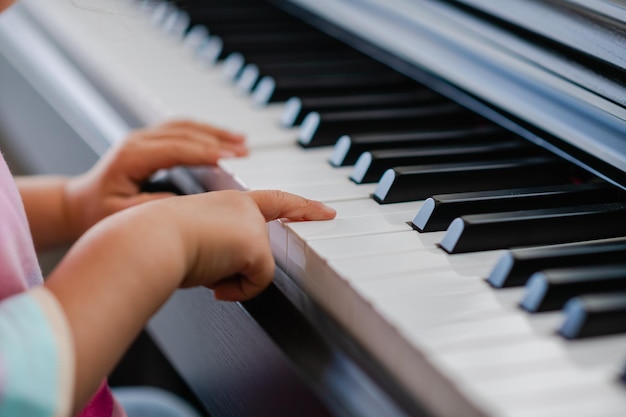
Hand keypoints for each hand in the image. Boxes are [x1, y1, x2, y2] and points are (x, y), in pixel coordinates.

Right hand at [46, 188, 334, 412]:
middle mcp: (245, 205)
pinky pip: (258, 281)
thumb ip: (220, 249)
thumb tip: (225, 277)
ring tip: (201, 267)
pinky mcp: (255, 242)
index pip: (275, 201)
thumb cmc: (159, 242)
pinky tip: (214, 283)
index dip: (303, 207)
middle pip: (261, 247)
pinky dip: (237, 289)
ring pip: (257, 266)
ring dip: (230, 277)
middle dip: (243, 264)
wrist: (148, 240)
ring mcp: (252, 222)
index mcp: (230, 201)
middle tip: (212, 263)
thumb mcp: (196, 243)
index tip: (327, 212)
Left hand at [65, 120, 246, 237]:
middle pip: (185, 132)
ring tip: (241, 140)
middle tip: (244, 149)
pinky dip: (204, 132)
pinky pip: (181, 130)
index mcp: (132, 156)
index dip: (208, 151)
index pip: (178, 148)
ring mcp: (143, 138)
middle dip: (218, 139)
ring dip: (214, 131)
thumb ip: (154, 205)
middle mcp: (138, 141)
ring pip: (185, 126)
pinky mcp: (149, 141)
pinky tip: (220, 139)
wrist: (78, 204)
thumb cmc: (96, 212)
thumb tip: (187, 200)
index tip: (233, 156)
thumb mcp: (123, 215)